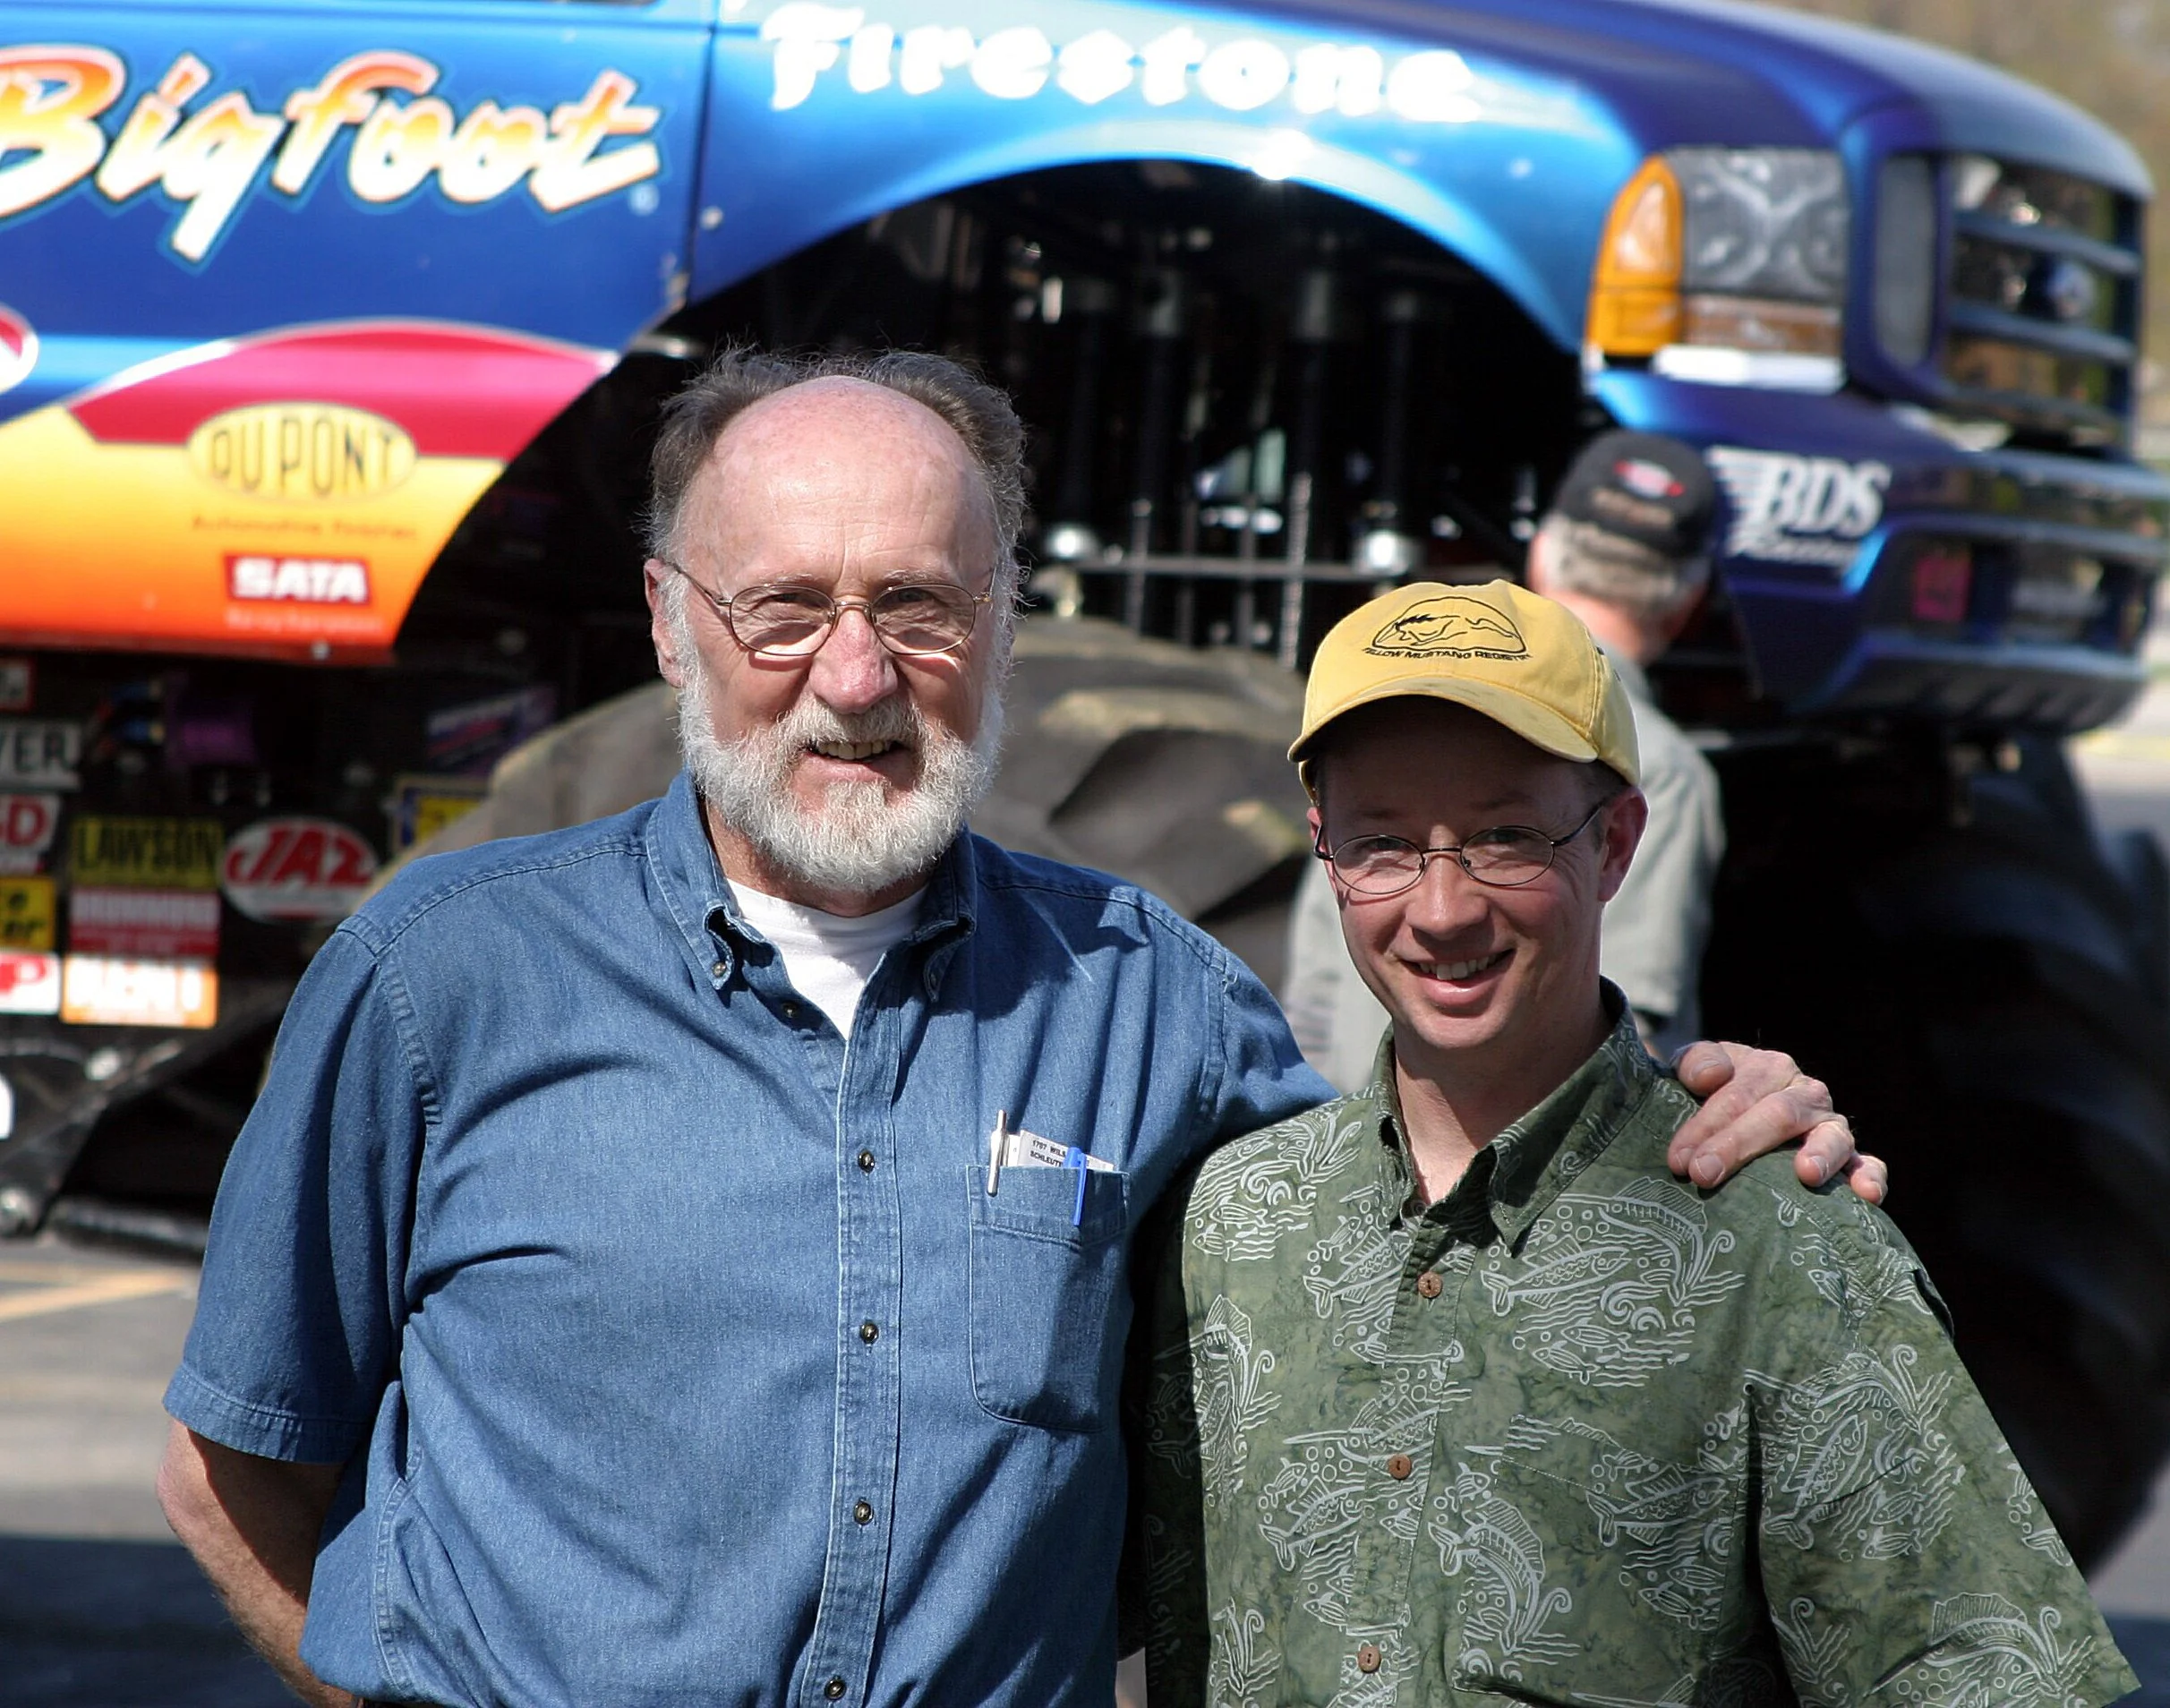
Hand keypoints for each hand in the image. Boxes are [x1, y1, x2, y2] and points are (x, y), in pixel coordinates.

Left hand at [1667, 1042, 1887, 1205]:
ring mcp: (1830, 1127)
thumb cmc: (1710, 1094)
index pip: (1739, 1093)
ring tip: (1806, 1175)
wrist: (1733, 1109)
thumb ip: (1696, 1062)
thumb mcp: (1695, 1068)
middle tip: (1703, 1175)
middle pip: (1778, 1115)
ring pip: (1832, 1137)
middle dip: (1738, 1145)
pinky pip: (1868, 1165)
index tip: (1679, 1159)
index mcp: (1770, 1068)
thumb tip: (1711, 1075)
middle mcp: (1806, 1094)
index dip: (1706, 1126)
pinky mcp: (1850, 1158)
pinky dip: (1870, 1177)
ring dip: (1821, 1154)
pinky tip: (1866, 1195)